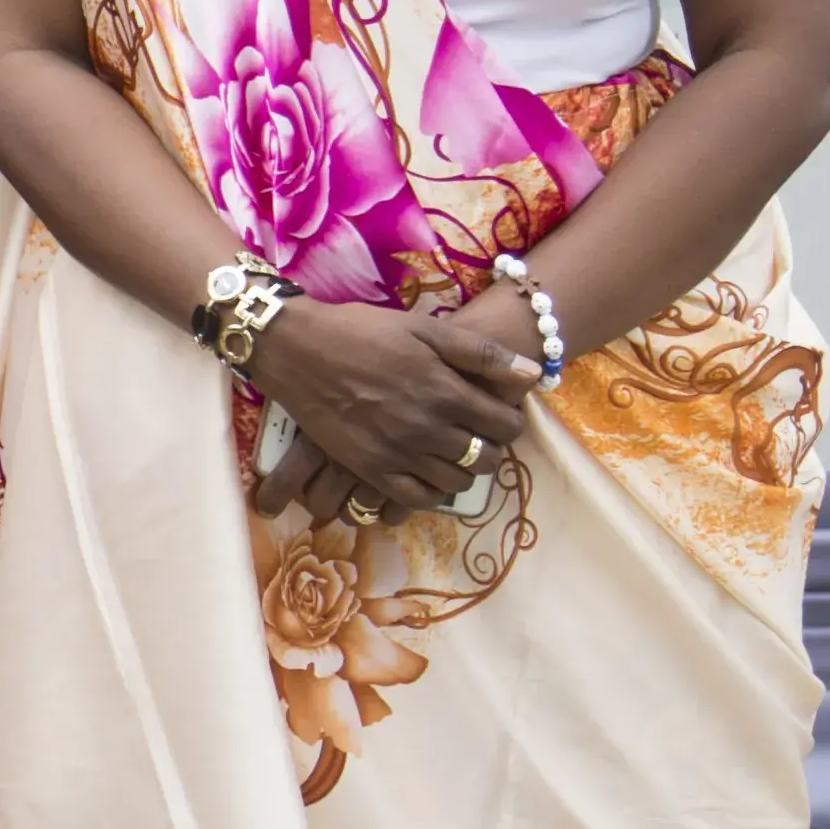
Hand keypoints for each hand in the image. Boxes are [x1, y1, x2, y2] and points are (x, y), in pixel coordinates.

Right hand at [244, 298, 540, 520]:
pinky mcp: (369, 469)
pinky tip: (425, 471)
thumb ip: (481, 353)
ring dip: (462, 469)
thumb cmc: (363, 332)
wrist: (297, 349)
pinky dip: (430, 491)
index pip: (505, 427)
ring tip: (449, 450)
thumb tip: (532, 375)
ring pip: (455, 482)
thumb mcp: (425, 329)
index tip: (497, 413)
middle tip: (474, 432)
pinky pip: (415, 498)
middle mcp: (427, 429)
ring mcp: (397, 453)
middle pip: (485, 459)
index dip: (509, 421)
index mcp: (446, 392)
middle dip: (489, 447)